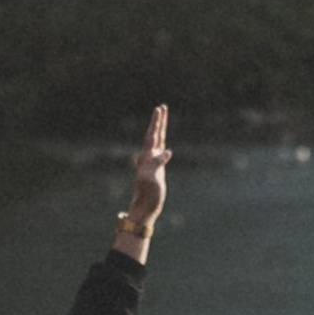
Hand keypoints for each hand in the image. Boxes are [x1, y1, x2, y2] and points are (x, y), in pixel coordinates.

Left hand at [126, 103, 171, 227]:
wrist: (145, 207)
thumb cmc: (147, 193)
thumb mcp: (151, 177)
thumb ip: (158, 163)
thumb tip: (167, 152)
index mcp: (147, 156)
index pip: (152, 134)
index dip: (156, 122)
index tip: (159, 109)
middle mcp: (148, 157)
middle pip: (155, 135)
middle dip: (159, 121)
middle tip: (162, 107)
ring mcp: (153, 164)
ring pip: (158, 143)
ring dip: (160, 131)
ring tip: (163, 121)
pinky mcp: (157, 171)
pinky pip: (161, 154)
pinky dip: (164, 146)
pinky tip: (165, 147)